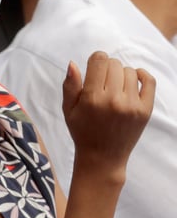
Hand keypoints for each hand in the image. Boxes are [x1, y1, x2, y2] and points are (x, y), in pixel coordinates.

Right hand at [62, 51, 154, 168]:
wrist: (102, 157)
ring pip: (129, 71)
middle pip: (114, 64)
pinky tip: (134, 78)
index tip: (93, 68)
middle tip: (102, 82)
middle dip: (107, 69)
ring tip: (115, 87)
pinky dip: (142, 75)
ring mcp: (131, 105)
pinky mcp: (145, 110)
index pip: (99, 60)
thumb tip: (73, 63)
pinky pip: (149, 81)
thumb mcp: (68, 110)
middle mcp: (113, 100)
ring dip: (121, 74)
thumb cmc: (82, 131)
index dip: (95, 60)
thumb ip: (70, 86)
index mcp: (92, 98)